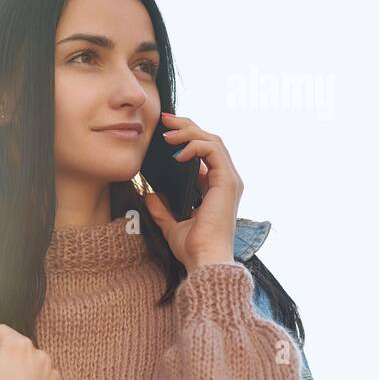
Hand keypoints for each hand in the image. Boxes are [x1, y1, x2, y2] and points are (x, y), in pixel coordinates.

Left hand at [144, 111, 243, 268]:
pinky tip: (177, 153)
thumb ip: (162, 209)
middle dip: (187, 126)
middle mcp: (225, 180)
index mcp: (215, 187)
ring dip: (189, 131)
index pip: (204, 152)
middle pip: (210, 140)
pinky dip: (194, 145)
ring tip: (167, 133)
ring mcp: (229, 180)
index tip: (165, 132)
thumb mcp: (171, 225)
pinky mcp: (227, 181)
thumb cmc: (193, 247)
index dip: (186, 137)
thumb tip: (150, 194)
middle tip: (165, 119)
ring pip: (212, 141)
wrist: (204, 260)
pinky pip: (212, 151)